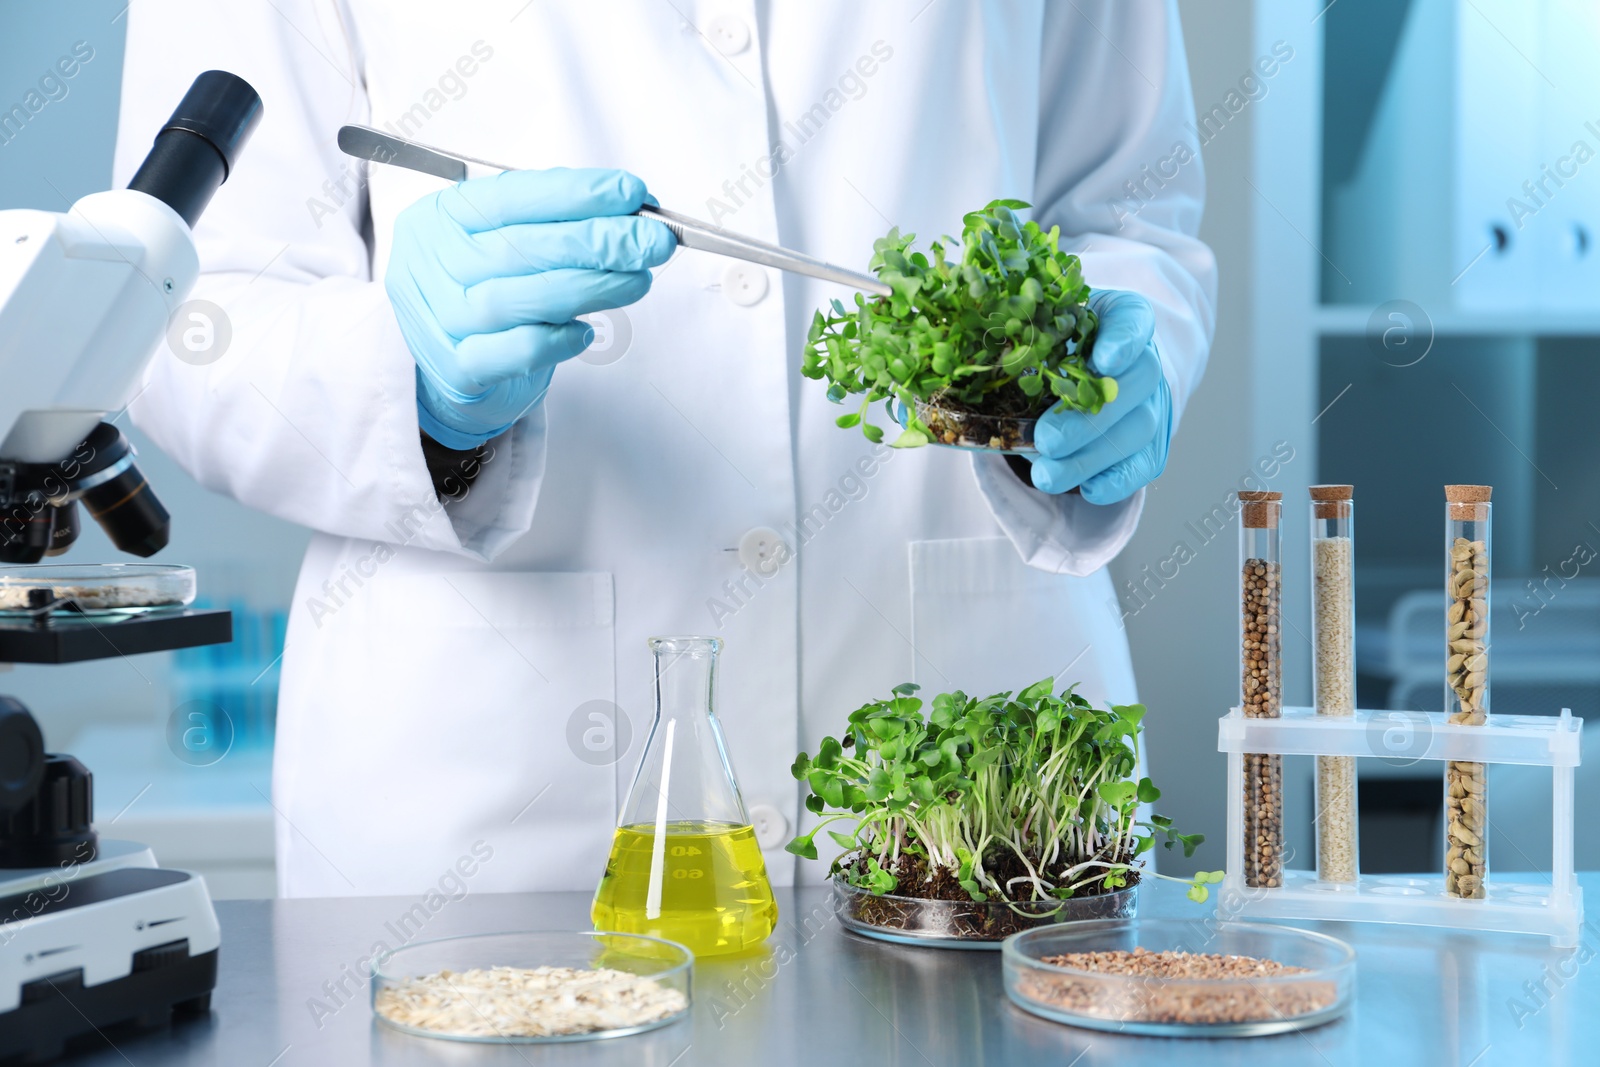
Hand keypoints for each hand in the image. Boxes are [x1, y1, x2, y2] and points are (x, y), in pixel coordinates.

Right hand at [385, 168, 675, 447]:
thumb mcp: (503, 241)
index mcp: (441, 217)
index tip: (631, 193)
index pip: (513, 196)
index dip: (576, 193)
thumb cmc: (484, 291)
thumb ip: (557, 222)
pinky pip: (517, 351)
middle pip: (522, 247)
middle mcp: (434, 263)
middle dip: (599, 240)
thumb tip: (633, 210)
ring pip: (522, 298)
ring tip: (638, 280)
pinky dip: (559, 339)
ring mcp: (443, 318)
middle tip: (651, 241)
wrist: (442, 369)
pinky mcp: (459, 369)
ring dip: (592, 287)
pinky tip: (586, 330)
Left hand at [1027, 289, 1171, 503]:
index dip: (1123, 341)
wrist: (1075, 378)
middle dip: (1090, 416)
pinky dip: (1118, 480)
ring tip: (1046, 475)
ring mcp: (1152, 403)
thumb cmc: (1050, 348)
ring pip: (1137, 430)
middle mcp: (1144, 358)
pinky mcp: (1150, 443)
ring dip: (1091, 457)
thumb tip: (978, 361)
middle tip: (1046, 439)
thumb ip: (1019, 334)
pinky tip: (1089, 489)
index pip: (1133, 319)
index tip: (1103, 361)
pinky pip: (1145, 464)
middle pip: (1138, 382)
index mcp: (1120, 317)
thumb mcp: (1034, 329)